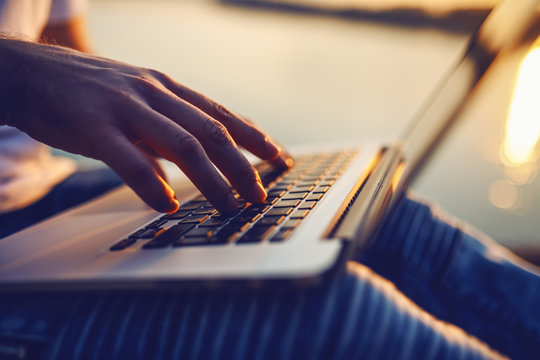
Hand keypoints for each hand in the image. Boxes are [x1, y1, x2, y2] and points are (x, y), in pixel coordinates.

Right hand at [0, 39, 292, 212]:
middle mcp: (154, 93)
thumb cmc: (87, 93)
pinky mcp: (93, 125)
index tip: (280, 159)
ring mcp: (126, 107)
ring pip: (183, 144)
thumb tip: (184, 174)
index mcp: (167, 88)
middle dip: (243, 166)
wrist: (28, 71)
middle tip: (261, 195)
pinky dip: (153, 184)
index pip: (222, 114)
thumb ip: (162, 133)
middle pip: (212, 132)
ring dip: (213, 180)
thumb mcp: (136, 104)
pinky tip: (168, 205)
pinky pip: (130, 158)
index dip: (255, 138)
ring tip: (230, 206)